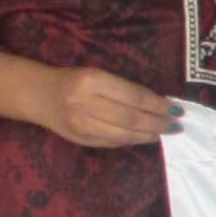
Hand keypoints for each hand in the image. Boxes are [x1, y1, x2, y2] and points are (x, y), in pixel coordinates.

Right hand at [0, 52, 178, 147]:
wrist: (38, 96)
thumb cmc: (73, 80)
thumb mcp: (97, 74)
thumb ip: (123, 88)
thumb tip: (158, 103)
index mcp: (92, 80)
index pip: (134, 96)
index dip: (158, 105)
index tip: (176, 108)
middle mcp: (86, 103)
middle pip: (131, 118)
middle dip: (158, 123)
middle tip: (176, 125)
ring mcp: (82, 125)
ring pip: (124, 134)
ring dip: (148, 135)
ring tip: (164, 132)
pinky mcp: (80, 140)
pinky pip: (113, 142)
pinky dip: (132, 140)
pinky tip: (144, 137)